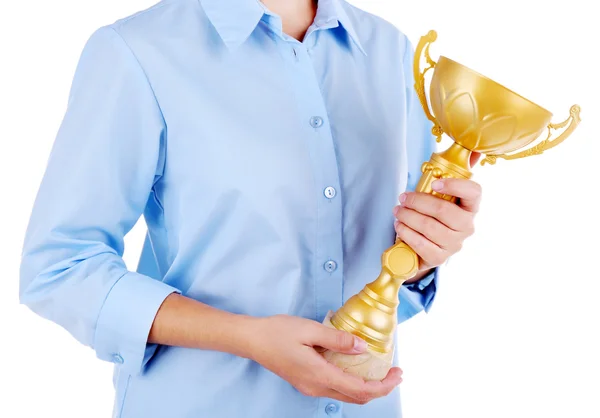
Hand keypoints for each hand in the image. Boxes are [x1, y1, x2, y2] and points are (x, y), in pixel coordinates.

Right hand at [246, 315, 402, 403]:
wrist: (251, 339)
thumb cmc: (277, 332)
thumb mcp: (310, 329)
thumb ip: (338, 340)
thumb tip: (362, 347)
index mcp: (319, 375)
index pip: (360, 390)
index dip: (383, 385)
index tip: (397, 374)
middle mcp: (316, 387)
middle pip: (356, 397)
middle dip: (379, 388)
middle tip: (395, 373)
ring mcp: (309, 387)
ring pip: (346, 395)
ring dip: (366, 387)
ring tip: (379, 370)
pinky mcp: (305, 382)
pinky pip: (335, 388)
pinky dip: (351, 382)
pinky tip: (356, 367)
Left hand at [393, 177, 481, 270]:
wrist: (425, 248)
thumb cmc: (431, 218)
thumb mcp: (435, 201)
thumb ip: (433, 190)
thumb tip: (424, 177)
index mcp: (470, 208)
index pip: (473, 192)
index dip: (455, 186)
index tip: (434, 183)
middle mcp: (466, 226)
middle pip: (443, 210)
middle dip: (418, 202)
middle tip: (403, 198)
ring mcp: (454, 244)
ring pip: (429, 226)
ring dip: (408, 216)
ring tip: (398, 211)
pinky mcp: (440, 257)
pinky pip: (421, 243)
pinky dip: (406, 233)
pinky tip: (399, 226)